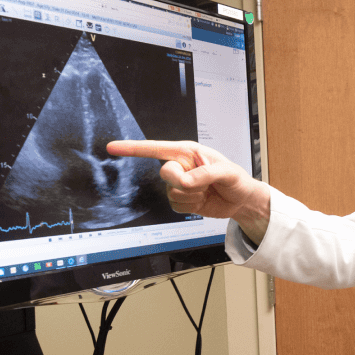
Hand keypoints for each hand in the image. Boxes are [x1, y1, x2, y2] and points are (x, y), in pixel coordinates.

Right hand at [106, 139, 270, 240]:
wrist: (241, 201)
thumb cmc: (236, 180)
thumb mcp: (228, 172)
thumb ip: (206, 174)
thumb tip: (185, 181)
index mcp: (188, 152)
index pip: (156, 148)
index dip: (133, 148)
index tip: (113, 147)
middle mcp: (181, 166)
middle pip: (164, 173)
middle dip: (182, 181)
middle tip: (202, 183)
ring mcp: (179, 184)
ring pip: (171, 193)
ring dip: (191, 196)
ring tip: (206, 192)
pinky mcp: (181, 200)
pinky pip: (176, 206)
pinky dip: (191, 207)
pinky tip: (202, 202)